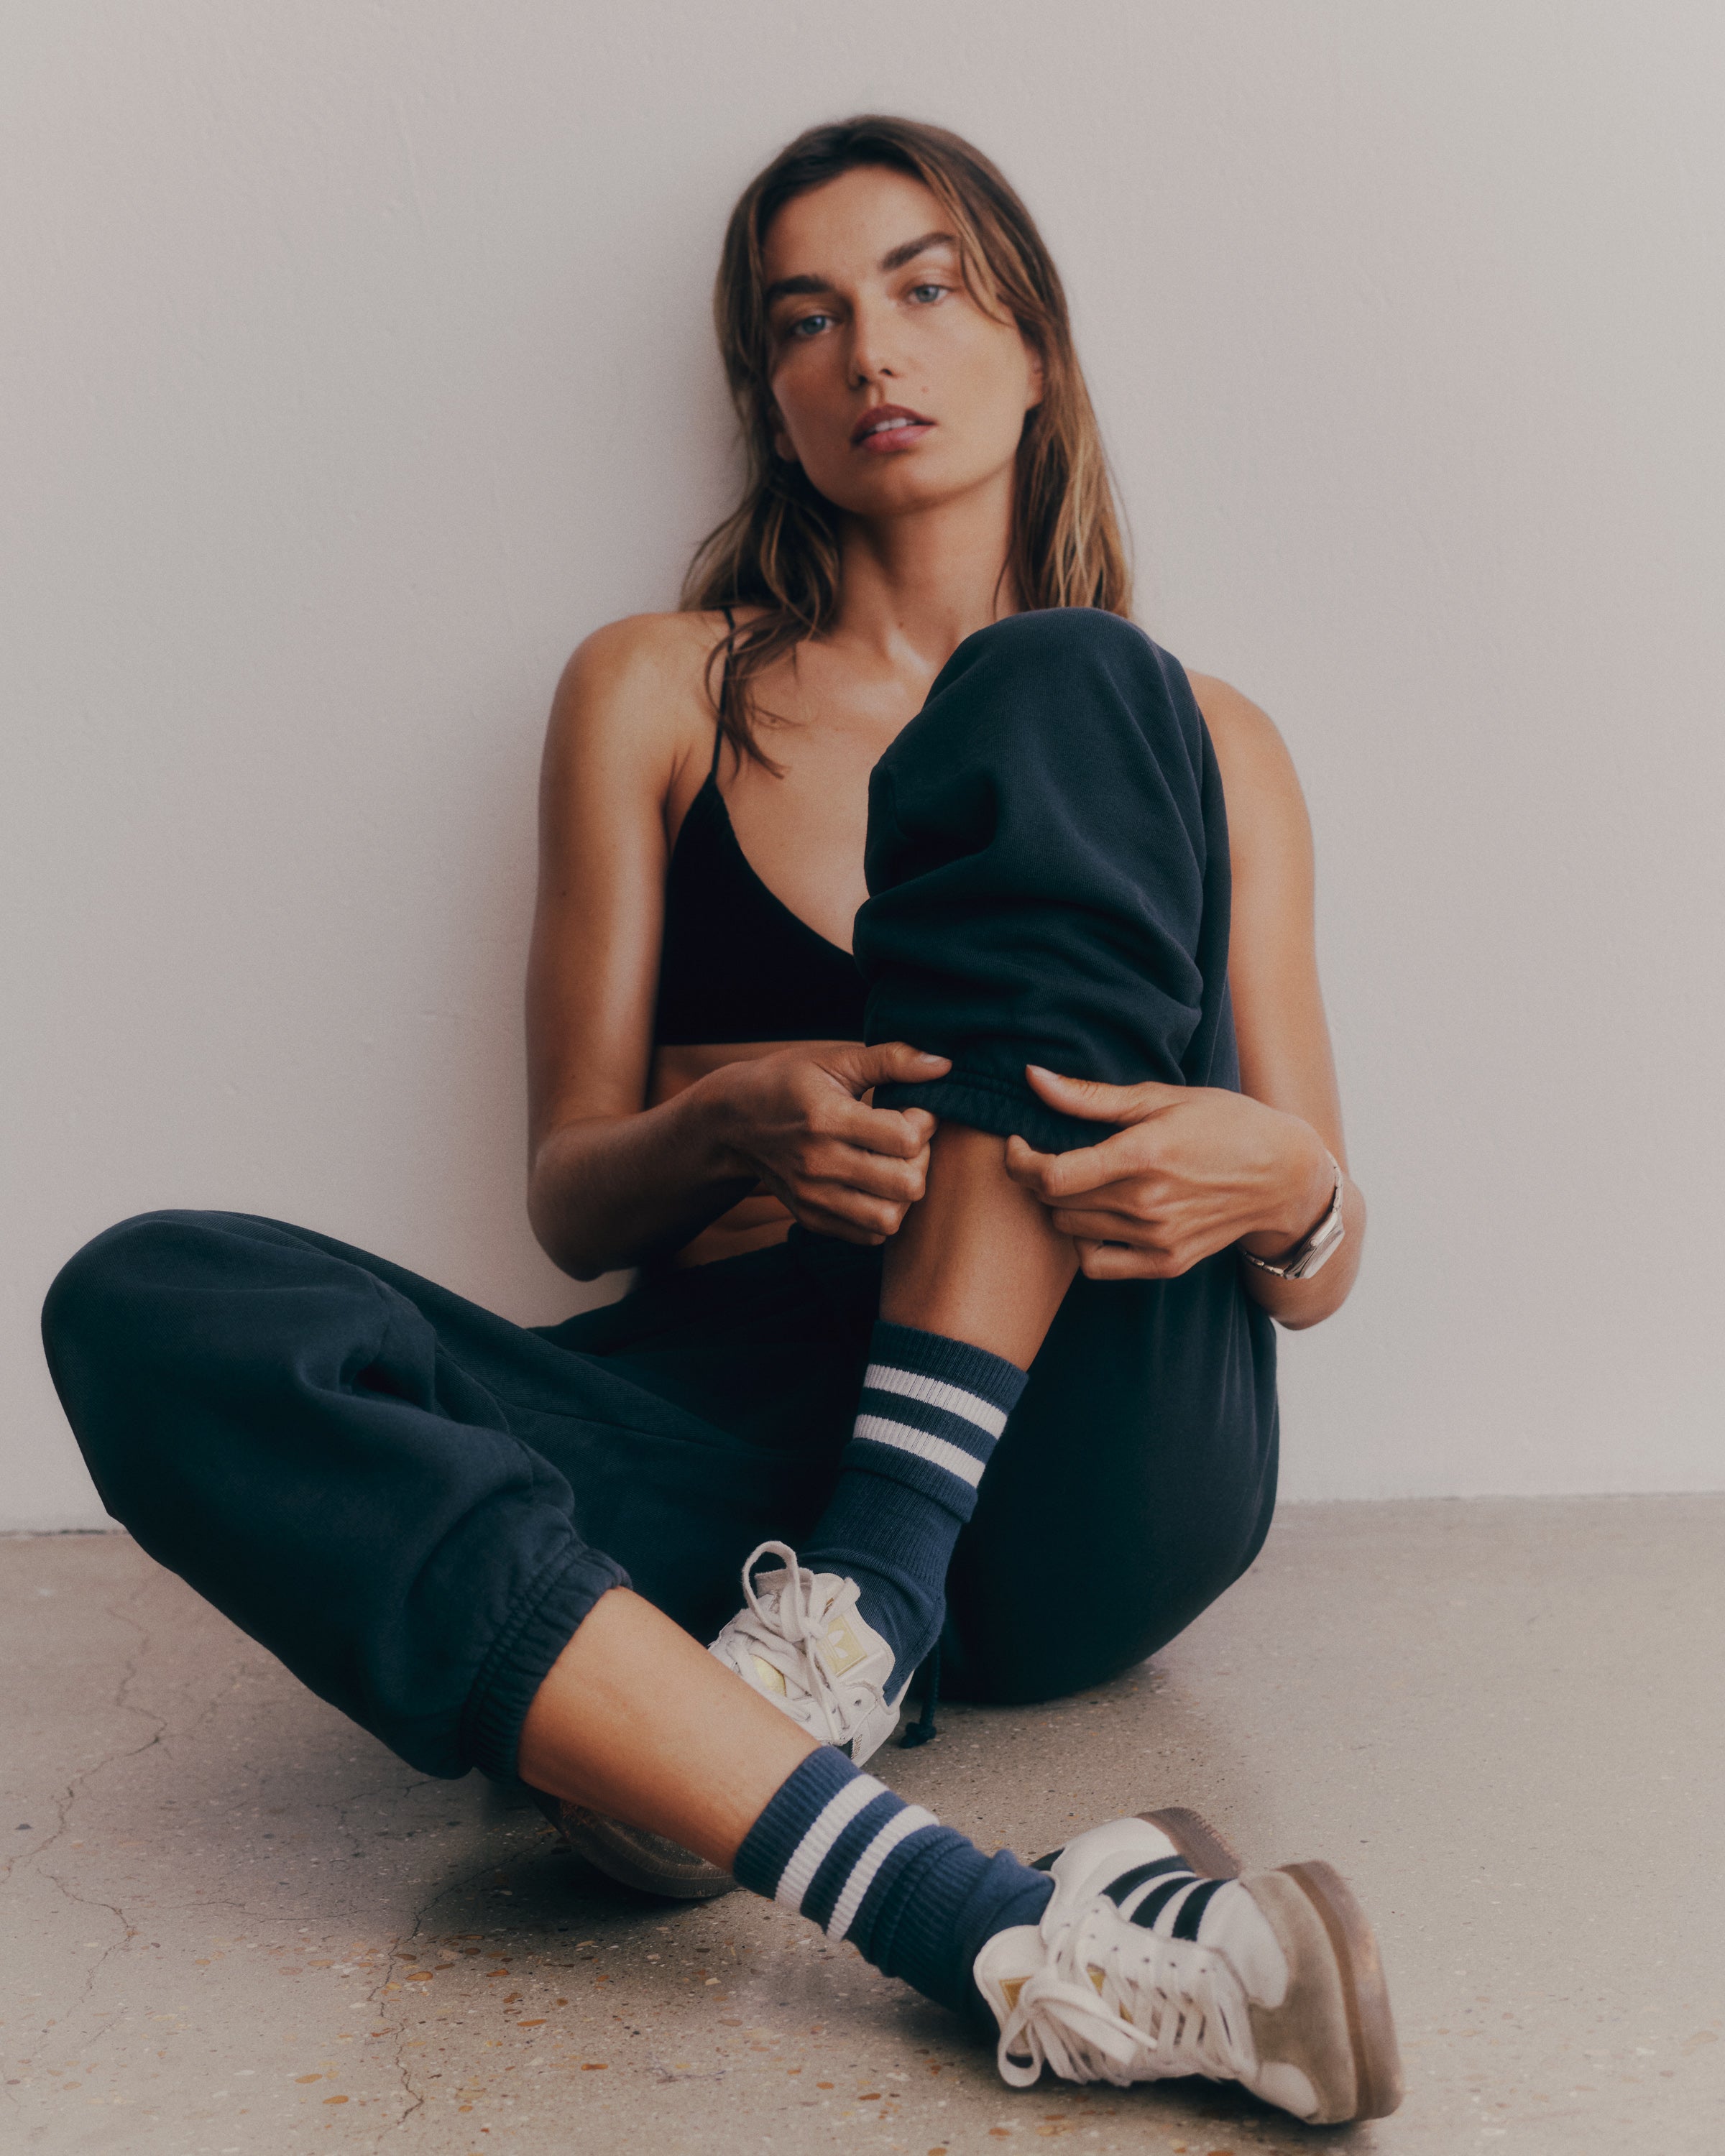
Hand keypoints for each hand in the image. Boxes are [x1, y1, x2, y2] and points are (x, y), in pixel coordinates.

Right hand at [711, 1042, 949, 1246]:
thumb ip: (892, 1060)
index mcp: (827, 1119)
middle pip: (907, 1185)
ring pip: (889, 1220)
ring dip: (904, 1194)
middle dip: (922, 1160)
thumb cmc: (789, 1082)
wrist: (733, 1121)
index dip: (925, 1122)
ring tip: (895, 1166)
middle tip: (908, 1140)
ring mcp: (812, 1197)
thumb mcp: (835, 1059)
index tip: (913, 1110)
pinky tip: (876, 1185)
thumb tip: (944, 1066)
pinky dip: (883, 1214)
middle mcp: (819, 1164)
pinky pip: (867, 1236)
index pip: (906, 1139)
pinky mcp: (810, 1218)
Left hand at [1003, 1064, 1334, 1280]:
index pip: (1054, 1175)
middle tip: (1047, 1156)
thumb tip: (1033, 1077)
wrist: (1284, 1176)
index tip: (1017, 1144)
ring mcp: (1157, 1239)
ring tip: (1077, 1181)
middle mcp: (1147, 1203)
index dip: (1020, 1161)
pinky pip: (1096, 1266)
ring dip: (1060, 1207)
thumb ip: (1091, 1096)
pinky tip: (1095, 1218)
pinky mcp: (1167, 1264)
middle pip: (1055, 1203)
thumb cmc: (1224, 1124)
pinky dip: (1082, 1244)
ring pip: (1070, 1232)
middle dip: (1037, 1178)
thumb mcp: (1161, 1098)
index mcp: (1143, 1156)